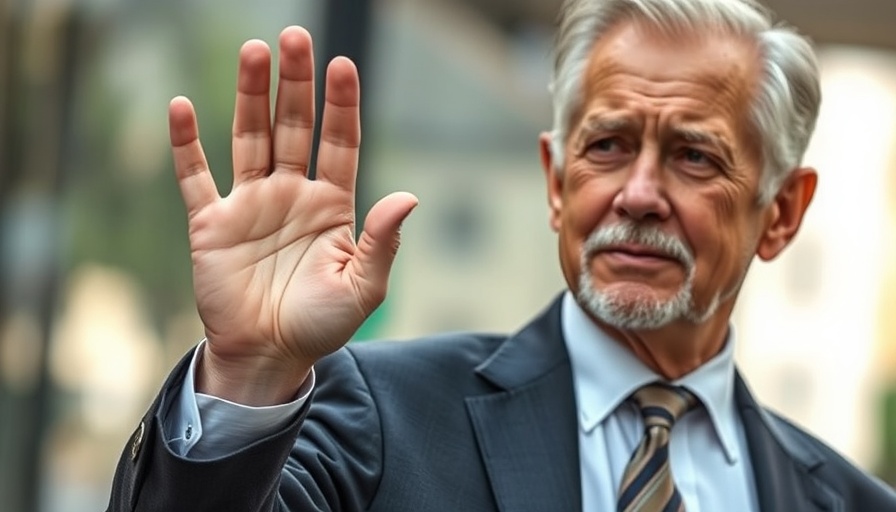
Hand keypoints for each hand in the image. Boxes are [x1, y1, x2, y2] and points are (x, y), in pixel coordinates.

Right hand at [168, 26, 416, 404]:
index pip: (339, 142)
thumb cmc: (320, 325)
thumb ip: (381, 242)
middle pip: (292, 127)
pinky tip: (182, 107)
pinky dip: (186, 144)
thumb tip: (408, 197)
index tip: (343, 65)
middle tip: (295, 38)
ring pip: (248, 138)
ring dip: (250, 96)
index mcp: (331, 205)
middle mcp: (291, 194)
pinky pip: (195, 176)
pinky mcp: (212, 223)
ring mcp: (250, 205)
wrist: (267, 357)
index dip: (341, 104)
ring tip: (254, 52)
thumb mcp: (362, 288)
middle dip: (295, 84)